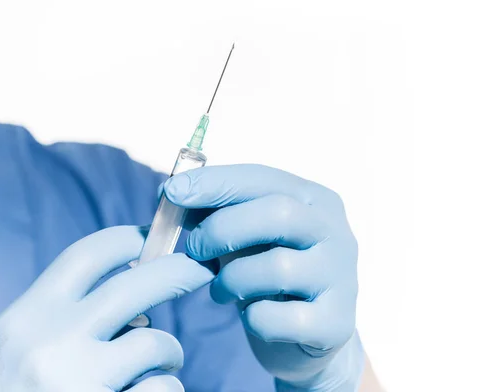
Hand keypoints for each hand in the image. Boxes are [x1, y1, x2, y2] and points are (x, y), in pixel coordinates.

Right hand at [0, 226, 213, 391]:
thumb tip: (136, 296)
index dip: (128, 237)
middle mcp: (53, 343)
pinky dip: (164, 387)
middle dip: (177, 271)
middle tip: (197, 271)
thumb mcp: (16, 342)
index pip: (87, 256)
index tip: (152, 237)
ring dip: (169, 351)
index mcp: (28, 317)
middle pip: (135, 286)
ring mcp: (80, 381)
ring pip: (157, 343)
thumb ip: (63, 315)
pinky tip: (145, 391)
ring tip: (160, 362)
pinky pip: (162, 388)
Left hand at [164, 165, 364, 390]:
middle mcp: (336, 232)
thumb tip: (170, 193)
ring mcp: (341, 278)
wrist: (306, 335)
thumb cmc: (267, 274)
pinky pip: (279, 318)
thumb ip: (215, 212)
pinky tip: (252, 316)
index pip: (262, 178)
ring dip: (232, 279)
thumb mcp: (245, 236)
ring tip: (220, 290)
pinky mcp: (334, 324)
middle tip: (195, 249)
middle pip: (278, 214)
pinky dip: (253, 318)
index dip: (214, 183)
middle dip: (222, 229)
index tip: (171, 192)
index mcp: (314, 200)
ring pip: (277, 267)